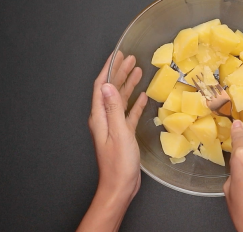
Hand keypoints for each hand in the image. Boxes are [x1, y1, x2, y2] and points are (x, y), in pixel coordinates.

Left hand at [77, 51, 147, 231]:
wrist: (120, 186)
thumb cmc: (118, 163)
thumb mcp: (119, 132)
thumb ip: (114, 108)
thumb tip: (107, 85)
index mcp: (99, 116)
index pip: (101, 86)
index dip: (108, 69)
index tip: (117, 55)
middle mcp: (104, 119)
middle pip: (111, 89)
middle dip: (120, 72)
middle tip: (131, 58)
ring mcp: (113, 126)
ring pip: (121, 99)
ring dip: (128, 85)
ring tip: (138, 71)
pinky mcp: (123, 134)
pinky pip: (128, 113)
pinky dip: (135, 103)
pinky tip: (142, 97)